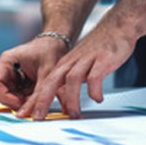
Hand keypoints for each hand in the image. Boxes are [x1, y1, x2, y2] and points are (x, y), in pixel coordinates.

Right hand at [0, 37, 66, 109]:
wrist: (58, 44)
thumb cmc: (51, 51)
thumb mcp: (46, 74)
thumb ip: (37, 95)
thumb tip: (27, 113)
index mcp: (6, 61)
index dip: (4, 96)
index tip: (19, 103)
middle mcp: (6, 69)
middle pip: (0, 92)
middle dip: (14, 101)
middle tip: (30, 105)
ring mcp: (12, 76)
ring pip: (9, 97)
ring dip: (21, 101)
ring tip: (36, 98)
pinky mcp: (19, 83)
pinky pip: (18, 96)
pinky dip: (27, 100)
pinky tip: (37, 95)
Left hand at [18, 19, 134, 119]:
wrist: (117, 26)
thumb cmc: (99, 47)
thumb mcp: (81, 63)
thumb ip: (73, 80)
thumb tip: (67, 101)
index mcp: (65, 64)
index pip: (46, 83)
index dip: (36, 100)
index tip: (28, 114)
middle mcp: (73, 61)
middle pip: (52, 81)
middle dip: (43, 100)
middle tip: (37, 117)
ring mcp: (87, 60)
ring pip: (72, 80)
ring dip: (71, 99)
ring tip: (74, 115)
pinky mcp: (102, 60)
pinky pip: (94, 77)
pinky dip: (94, 90)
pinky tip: (98, 98)